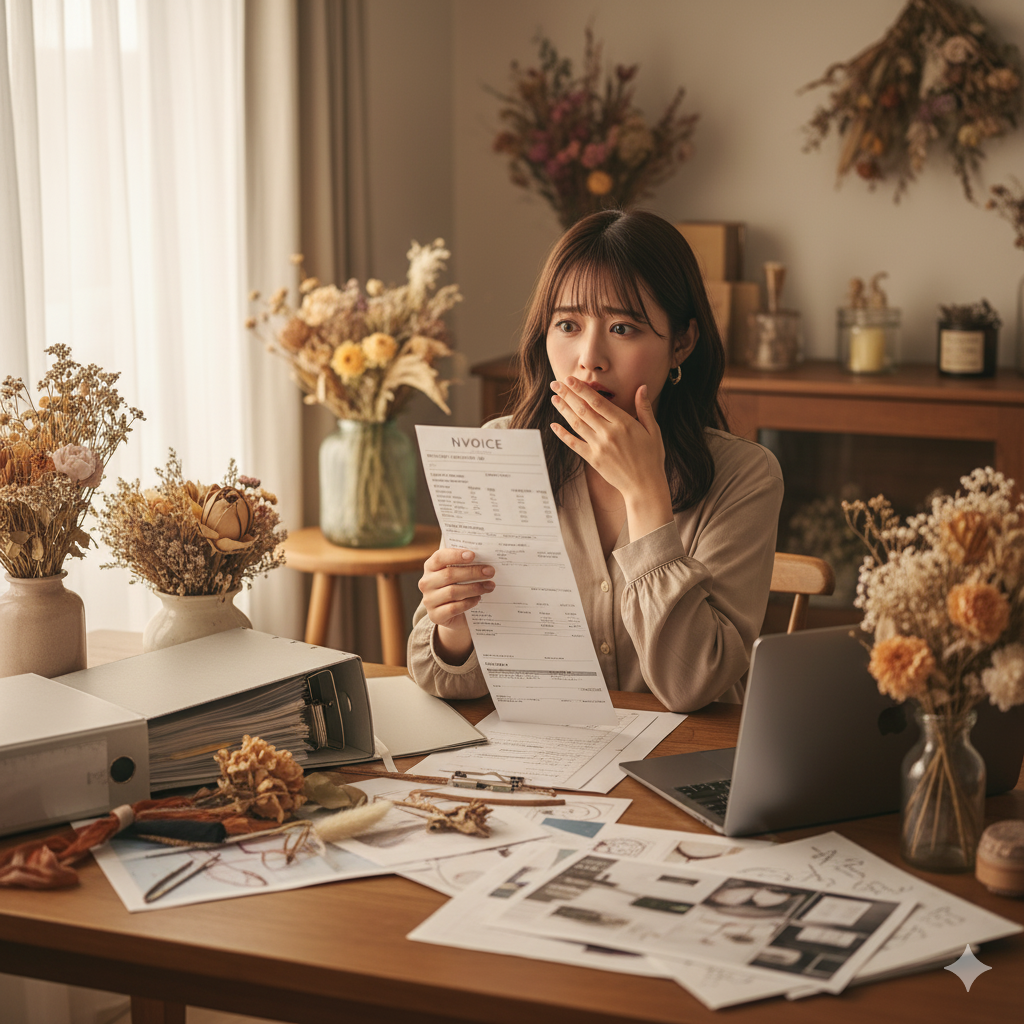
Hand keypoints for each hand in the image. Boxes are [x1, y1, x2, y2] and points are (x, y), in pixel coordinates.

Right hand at [417, 547, 494, 662]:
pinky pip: (453, 608)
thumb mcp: (459, 574)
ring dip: (474, 588)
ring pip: (452, 592)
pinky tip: (478, 599)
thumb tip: (484, 562)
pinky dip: (468, 603)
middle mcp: (426, 582)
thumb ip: (466, 565)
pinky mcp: (435, 615)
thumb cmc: (458, 586)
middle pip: (449, 574)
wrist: (453, 615)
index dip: (455, 555)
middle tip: (490, 572)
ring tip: (489, 586)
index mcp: (430, 567)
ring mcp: (429, 600)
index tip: (473, 555)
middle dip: (472, 572)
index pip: (440, 557)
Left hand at [549, 378, 666, 494]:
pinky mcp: (593, 459)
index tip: (570, 379)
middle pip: (583, 409)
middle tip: (555, 383)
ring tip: (554, 398)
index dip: (582, 389)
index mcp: (624, 423)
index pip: (597, 401)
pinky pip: (574, 444)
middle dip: (568, 394)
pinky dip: (562, 434)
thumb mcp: (653, 430)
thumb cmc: (651, 457)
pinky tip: (553, 426)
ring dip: (563, 410)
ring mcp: (599, 447)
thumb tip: (643, 387)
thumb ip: (644, 408)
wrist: (644, 485)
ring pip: (576, 424)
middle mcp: (609, 433)